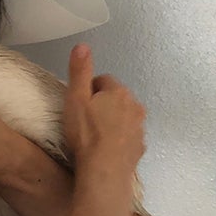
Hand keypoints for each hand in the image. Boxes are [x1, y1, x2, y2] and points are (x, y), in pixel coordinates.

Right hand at [64, 44, 145, 177]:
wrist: (104, 170)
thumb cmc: (86, 134)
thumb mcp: (75, 99)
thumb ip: (79, 71)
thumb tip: (82, 45)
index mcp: (118, 92)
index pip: (102, 81)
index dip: (88, 91)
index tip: (78, 104)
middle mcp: (135, 106)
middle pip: (115, 99)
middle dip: (102, 105)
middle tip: (83, 120)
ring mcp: (140, 128)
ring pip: (123, 118)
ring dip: (111, 122)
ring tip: (93, 136)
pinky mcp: (140, 147)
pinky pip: (128, 137)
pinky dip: (118, 139)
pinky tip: (104, 149)